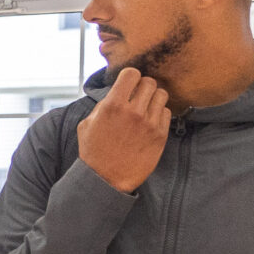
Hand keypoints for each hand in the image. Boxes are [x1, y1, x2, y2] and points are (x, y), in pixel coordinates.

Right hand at [76, 67, 170, 193]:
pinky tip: (150, 121)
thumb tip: (117, 92)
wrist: (106, 179)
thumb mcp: (87, 124)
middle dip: (143, 86)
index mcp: (112, 106)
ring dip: (153, 98)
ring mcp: (149, 123)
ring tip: (146, 107)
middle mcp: (133, 111)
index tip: (127, 84)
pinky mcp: (160, 135)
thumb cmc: (94, 151)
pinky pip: (167, 112)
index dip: (130, 77)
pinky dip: (159, 113)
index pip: (132, 74)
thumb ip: (103, 104)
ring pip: (161, 95)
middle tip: (137, 96)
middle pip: (149, 82)